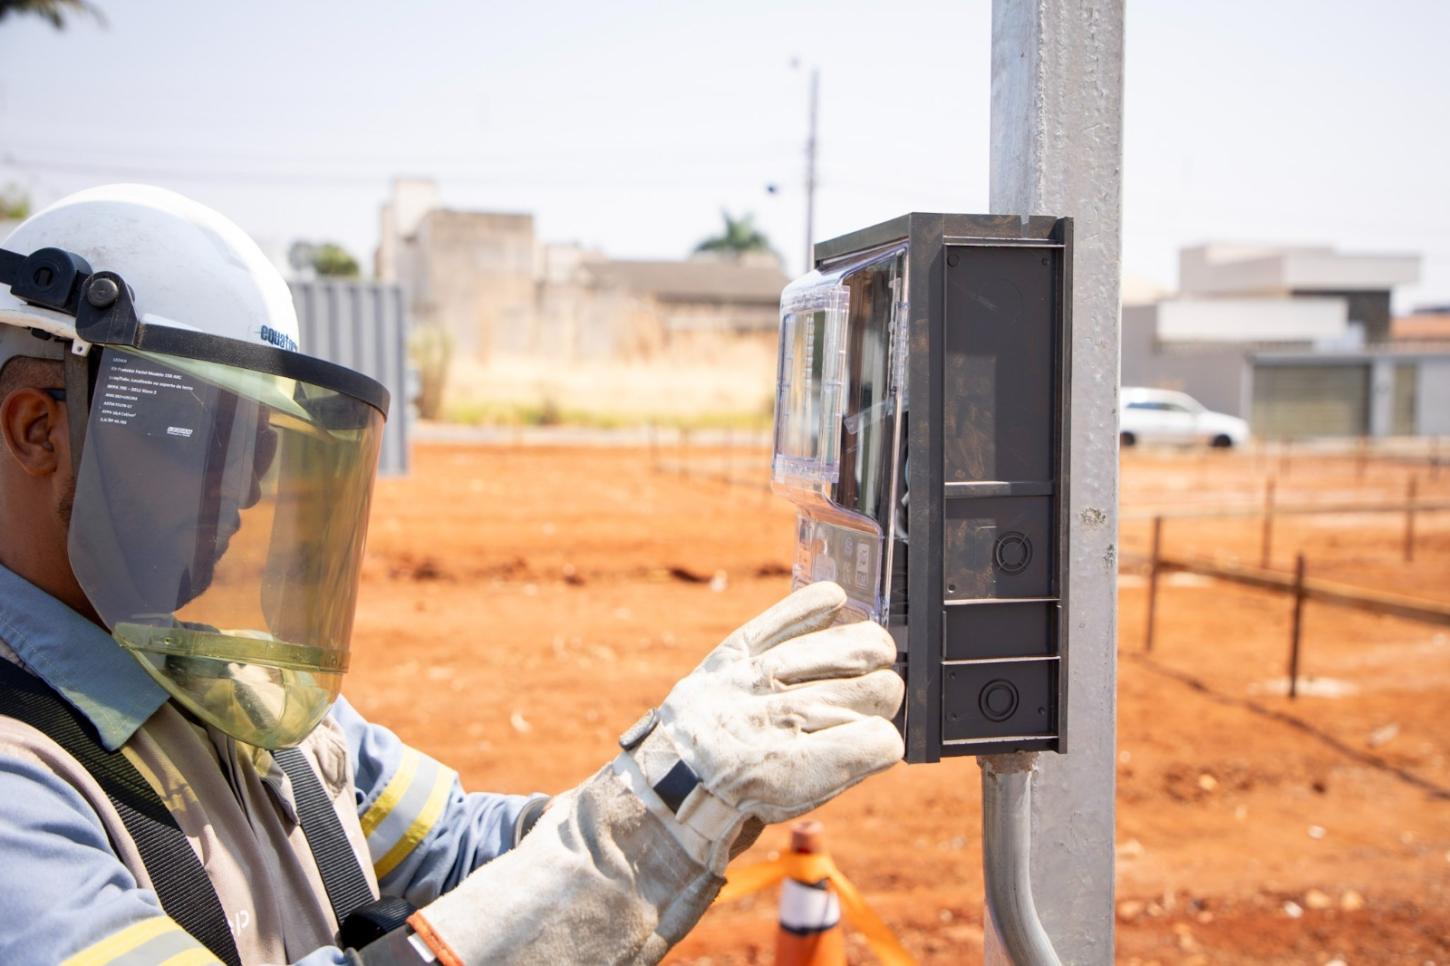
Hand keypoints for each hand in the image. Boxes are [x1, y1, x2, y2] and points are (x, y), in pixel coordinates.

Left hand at [620, 581, 904, 869]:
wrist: (669, 780)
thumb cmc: (742, 795)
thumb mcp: (792, 801)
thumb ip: (840, 765)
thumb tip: (884, 727)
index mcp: (787, 772)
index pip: (872, 743)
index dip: (886, 742)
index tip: (882, 744)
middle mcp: (770, 721)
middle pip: (865, 692)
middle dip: (884, 695)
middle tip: (878, 698)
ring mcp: (749, 681)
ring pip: (834, 650)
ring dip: (869, 648)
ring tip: (878, 652)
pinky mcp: (732, 655)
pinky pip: (778, 620)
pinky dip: (810, 606)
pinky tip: (837, 598)